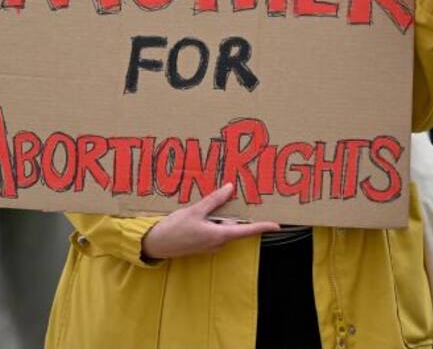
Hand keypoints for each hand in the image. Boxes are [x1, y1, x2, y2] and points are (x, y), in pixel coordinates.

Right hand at [140, 183, 279, 260]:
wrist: (155, 244)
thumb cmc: (174, 229)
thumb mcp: (195, 211)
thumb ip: (214, 200)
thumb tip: (230, 188)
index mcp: (219, 235)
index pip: (246, 231)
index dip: (262, 227)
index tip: (277, 225)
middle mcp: (218, 242)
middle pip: (236, 226)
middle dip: (241, 214)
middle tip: (248, 198)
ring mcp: (210, 244)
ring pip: (225, 227)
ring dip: (226, 215)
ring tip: (225, 199)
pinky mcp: (203, 243)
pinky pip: (216, 230)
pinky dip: (217, 220)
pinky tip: (210, 210)